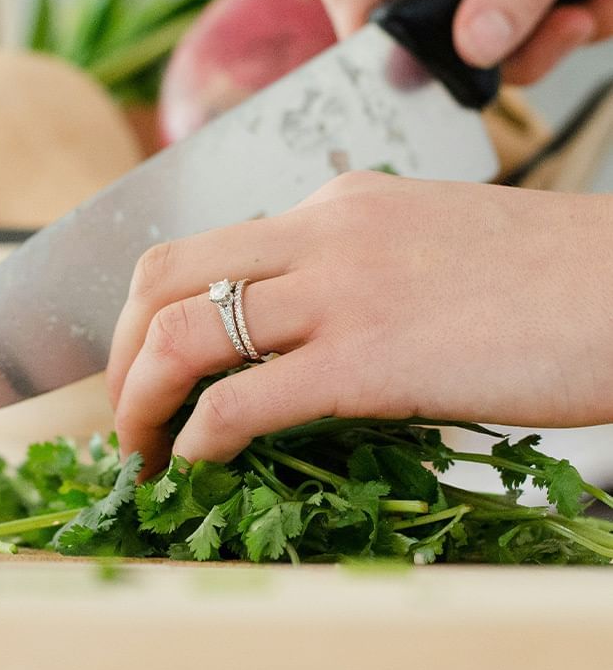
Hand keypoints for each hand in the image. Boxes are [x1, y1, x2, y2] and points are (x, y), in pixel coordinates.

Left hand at [106, 172, 612, 475]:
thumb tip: (291, 337)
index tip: (147, 368)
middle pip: (163, 278)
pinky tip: (197, 464)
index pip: (203, 249)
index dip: (151, 315)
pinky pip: (245, 399)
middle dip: (119, 353)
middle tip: (122, 413)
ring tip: (139, 452)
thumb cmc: (548, 282)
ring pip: (183, 333)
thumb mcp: (427, 248)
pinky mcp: (373, 359)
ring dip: (138, 400)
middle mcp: (322, 233)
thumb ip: (350, 276)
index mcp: (335, 205)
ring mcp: (344, 291)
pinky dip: (199, 437)